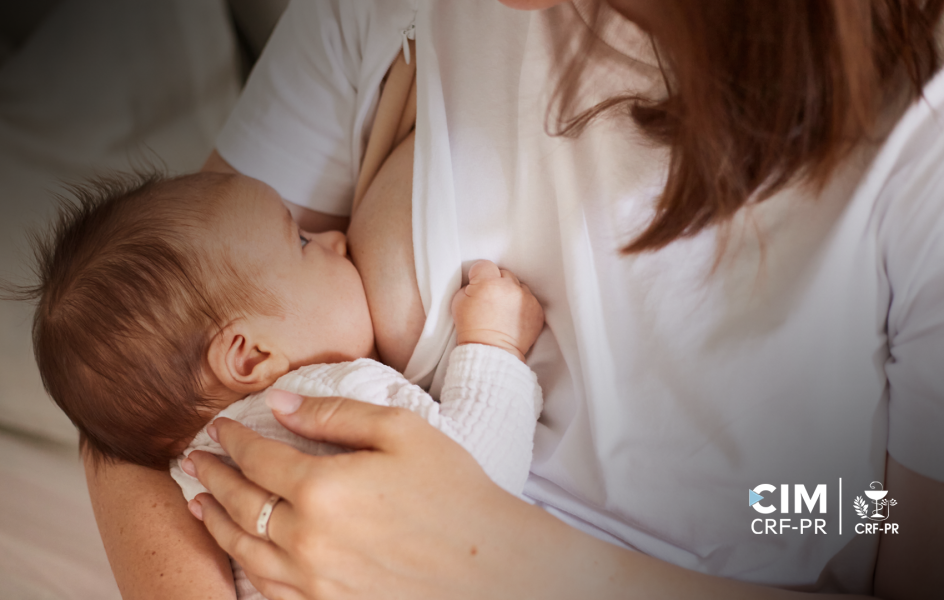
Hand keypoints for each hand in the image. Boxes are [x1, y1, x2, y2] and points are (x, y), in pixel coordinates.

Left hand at [183, 394, 568, 599]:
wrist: (492, 568)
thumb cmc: (454, 491)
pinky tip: (237, 551)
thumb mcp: (402, 431)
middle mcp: (306, 537)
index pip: (258, 456)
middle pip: (240, 502)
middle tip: (192, 460)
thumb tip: (280, 403)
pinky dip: (241, 564)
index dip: (233, 439)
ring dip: (212, 521)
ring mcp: (312, 580)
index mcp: (322, 487)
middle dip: (211, 476)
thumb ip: (336, 414)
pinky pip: (266, 587)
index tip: (219, 426)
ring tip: (195, 503)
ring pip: (242, 548)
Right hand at [451, 260, 544, 361]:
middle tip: (491, 300)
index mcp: (488, 283)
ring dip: (511, 293)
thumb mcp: (458, 302)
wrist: (491, 351)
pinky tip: (513, 317)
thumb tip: (477, 282)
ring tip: (503, 310)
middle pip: (504, 273)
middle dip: (497, 283)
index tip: (477, 285)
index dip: (479, 275)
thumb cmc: (471, 329)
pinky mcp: (537, 309)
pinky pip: (530, 299)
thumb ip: (468, 286)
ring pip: (518, 285)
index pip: (484, 265)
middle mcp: (510, 287)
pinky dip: (522, 305)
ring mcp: (526, 298)